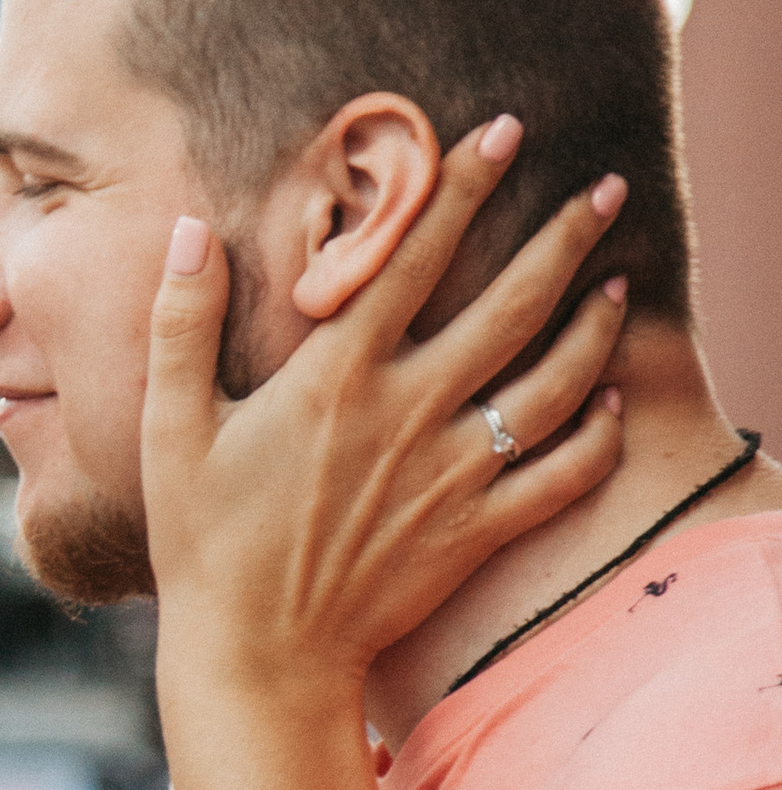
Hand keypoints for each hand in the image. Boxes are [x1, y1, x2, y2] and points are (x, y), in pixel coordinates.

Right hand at [145, 120, 628, 694]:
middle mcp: (409, 413)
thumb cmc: (205, 544)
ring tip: (619, 281)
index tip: (505, 132)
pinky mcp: (477, 532)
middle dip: (566, 236)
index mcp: (337, 377)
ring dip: (596, 325)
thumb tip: (187, 233)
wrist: (257, 657)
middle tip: (608, 188)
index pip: (414, 256)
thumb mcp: (170, 429)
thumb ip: (181, 324)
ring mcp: (453, 474)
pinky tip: (615, 402)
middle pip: (512, 304)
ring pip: (555, 382)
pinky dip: (600, 435)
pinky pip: (562, 474)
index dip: (462, 185)